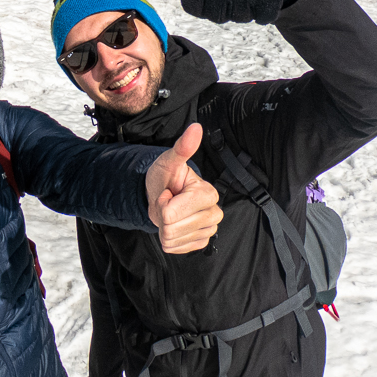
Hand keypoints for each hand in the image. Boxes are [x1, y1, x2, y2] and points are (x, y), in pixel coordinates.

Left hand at [145, 124, 221, 253]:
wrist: (163, 195)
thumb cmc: (166, 178)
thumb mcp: (168, 162)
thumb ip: (182, 148)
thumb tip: (195, 128)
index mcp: (208, 193)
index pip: (172, 211)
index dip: (163, 202)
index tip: (168, 192)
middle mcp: (214, 213)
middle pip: (171, 227)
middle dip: (162, 215)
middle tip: (168, 203)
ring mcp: (208, 230)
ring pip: (172, 239)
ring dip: (163, 227)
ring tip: (170, 212)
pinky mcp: (201, 242)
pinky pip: (176, 248)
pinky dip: (168, 239)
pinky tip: (174, 225)